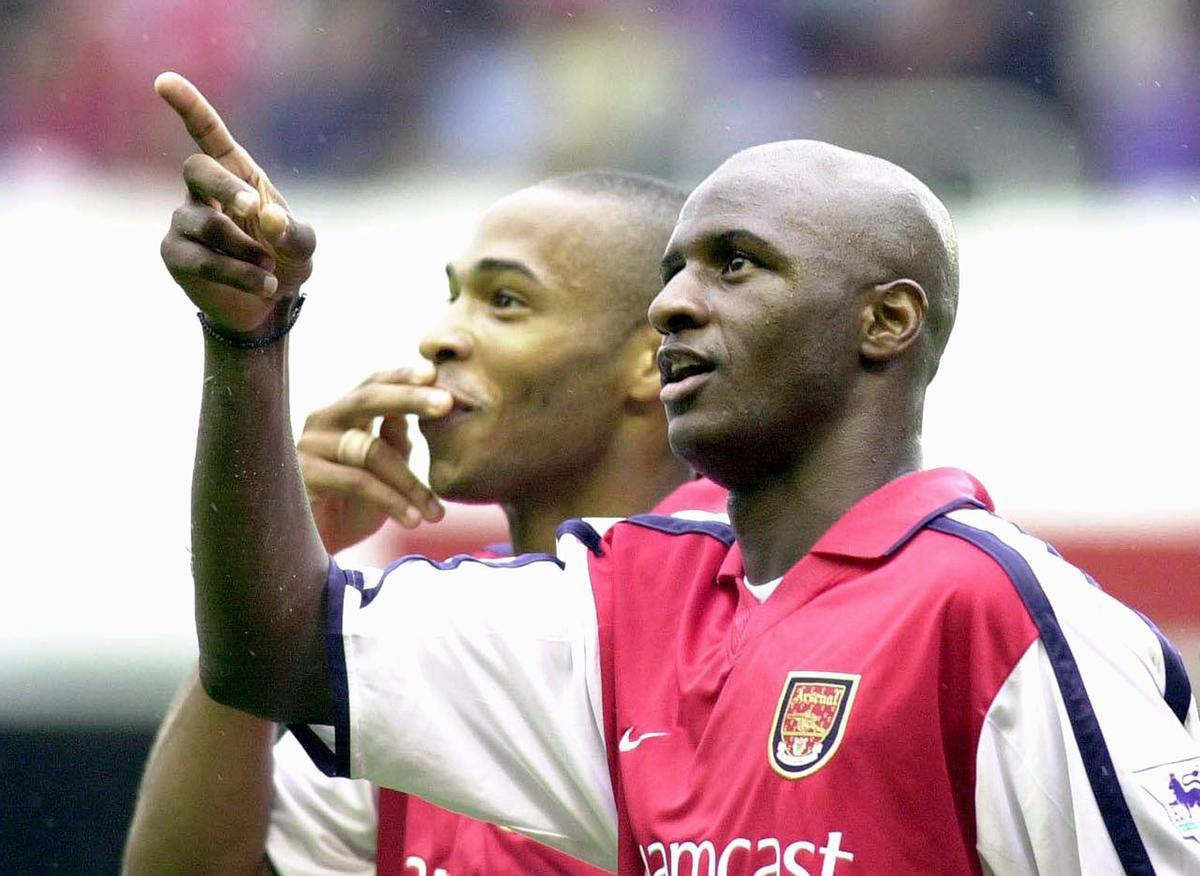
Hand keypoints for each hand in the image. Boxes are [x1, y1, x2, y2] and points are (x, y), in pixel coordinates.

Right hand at [155, 71, 315, 337]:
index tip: (164, 81)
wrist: (268, 306)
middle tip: (252, 206)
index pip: (207, 133)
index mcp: (236, 174)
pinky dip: (238, 273)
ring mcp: (184, 222)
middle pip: (196, 169)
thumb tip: (268, 218)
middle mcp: (203, 192)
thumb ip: (293, 231)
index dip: (188, 106)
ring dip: (245, 248)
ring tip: (269, 269)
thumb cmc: (284, 261)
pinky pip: (201, 259)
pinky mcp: (175, 254)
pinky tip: (262, 284)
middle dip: (223, 185)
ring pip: (206, 224)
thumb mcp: (301, 246)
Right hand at [298, 363, 453, 553]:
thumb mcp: (383, 474)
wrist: (313, 550)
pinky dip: (391, 501)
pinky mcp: (303, 476)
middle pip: (368, 399)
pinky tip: (413, 520)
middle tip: (447, 403)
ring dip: (411, 483)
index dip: (403, 376)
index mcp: (344, 415)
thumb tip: (416, 410)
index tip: (434, 373)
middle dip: (410, 398)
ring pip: (371, 450)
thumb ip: (395, 441)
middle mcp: (323, 422)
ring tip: (436, 512)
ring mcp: (310, 446)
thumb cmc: (350, 509)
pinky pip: (357, 481)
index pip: (374, 384)